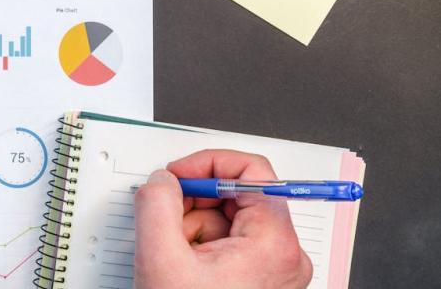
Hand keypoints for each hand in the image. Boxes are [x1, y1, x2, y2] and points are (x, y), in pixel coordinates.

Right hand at [134, 149, 311, 288]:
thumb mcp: (161, 257)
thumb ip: (157, 203)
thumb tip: (162, 180)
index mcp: (274, 244)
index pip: (253, 171)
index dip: (209, 162)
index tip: (179, 174)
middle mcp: (283, 255)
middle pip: (237, 196)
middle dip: (194, 203)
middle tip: (166, 218)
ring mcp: (272, 270)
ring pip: (227, 220)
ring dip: (192, 228)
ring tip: (174, 256)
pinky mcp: (257, 280)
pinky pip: (227, 244)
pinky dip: (198, 247)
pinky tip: (182, 267)